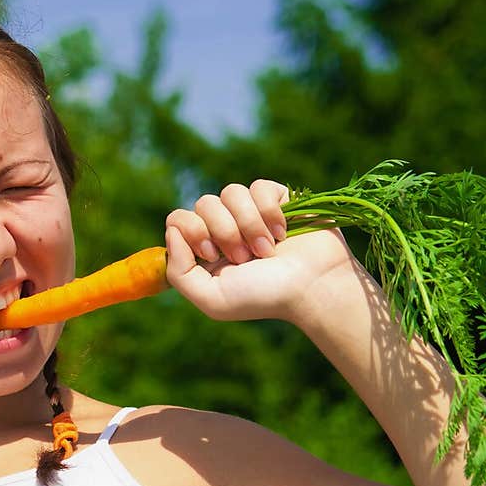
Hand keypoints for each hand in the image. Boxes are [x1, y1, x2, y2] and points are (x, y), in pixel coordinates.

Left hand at [164, 178, 355, 323]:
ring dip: (249, 224)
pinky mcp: (277, 198)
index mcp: (207, 250)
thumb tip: (173, 230)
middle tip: (245, 257)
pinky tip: (283, 233)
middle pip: (203, 203)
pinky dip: (270, 212)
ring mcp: (252, 211)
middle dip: (225, 231)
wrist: (313, 287)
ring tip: (267, 249)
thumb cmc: (264, 297)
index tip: (214, 255)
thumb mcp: (212, 298)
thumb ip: (178, 271)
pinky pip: (258, 187)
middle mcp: (226, 228)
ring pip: (231, 192)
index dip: (192, 231)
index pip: (178, 219)